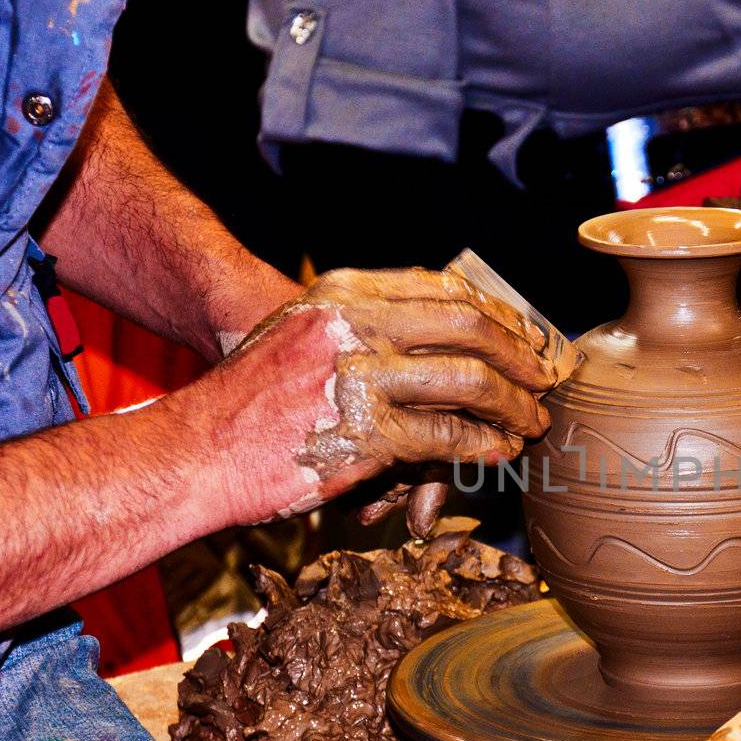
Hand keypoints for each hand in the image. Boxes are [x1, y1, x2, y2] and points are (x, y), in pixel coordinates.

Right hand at [195, 266, 554, 523]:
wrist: (194, 450)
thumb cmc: (249, 401)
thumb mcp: (302, 334)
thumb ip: (363, 325)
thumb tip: (437, 336)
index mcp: (344, 293)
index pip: (444, 289)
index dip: (497, 312)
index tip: (523, 334)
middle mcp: (356, 324)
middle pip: (469, 326)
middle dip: (520, 354)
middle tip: (546, 378)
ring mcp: (361, 376)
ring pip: (470, 381)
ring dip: (514, 405)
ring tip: (532, 422)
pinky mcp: (366, 433)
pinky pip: (447, 434)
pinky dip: (483, 445)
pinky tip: (498, 452)